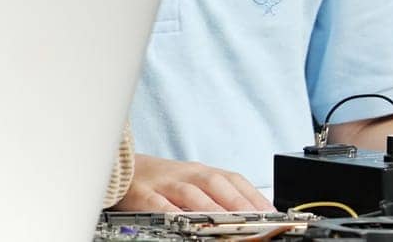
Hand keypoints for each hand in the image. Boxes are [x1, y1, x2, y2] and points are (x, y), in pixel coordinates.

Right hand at [114, 153, 272, 211]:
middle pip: (215, 183)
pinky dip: (174, 213)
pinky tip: (186, 223)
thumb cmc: (161, 180)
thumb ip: (216, 196)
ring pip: (191, 194)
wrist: (120, 167)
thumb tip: (250, 214)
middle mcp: (185, 174)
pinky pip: (160, 204)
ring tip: (229, 225)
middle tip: (257, 221)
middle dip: (238, 202)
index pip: (233, 179)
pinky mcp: (144, 195)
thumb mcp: (190, 182)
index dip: (254, 195)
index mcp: (200, 171)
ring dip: (212, 209)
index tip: (273, 213)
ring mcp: (164, 183)